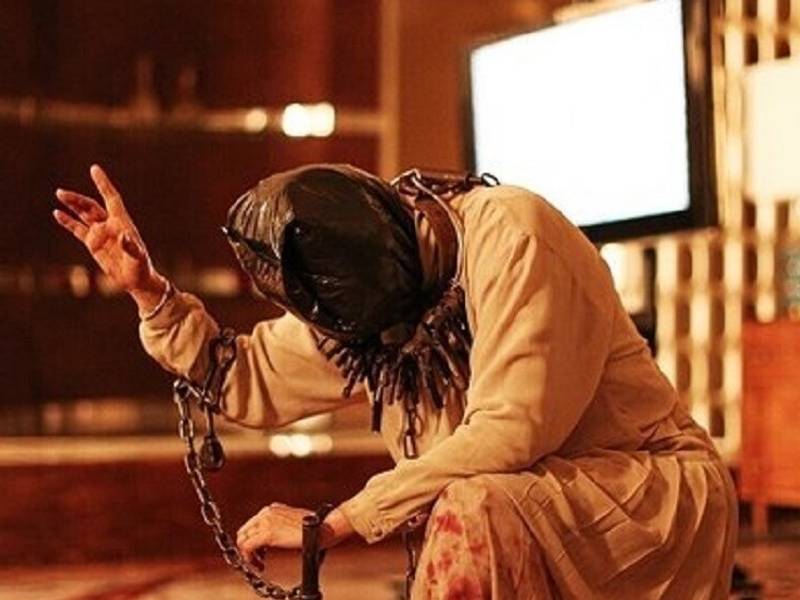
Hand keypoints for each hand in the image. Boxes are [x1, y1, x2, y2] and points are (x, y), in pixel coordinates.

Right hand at [52, 164, 165, 311]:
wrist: (136, 280)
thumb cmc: (141, 267)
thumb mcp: (138, 258)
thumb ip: (131, 247)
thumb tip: (124, 236)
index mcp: (122, 222)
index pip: (111, 198)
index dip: (103, 184)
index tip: (94, 169)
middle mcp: (110, 224)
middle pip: (91, 206)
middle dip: (77, 199)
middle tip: (61, 192)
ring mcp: (101, 233)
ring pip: (84, 214)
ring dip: (72, 205)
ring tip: (59, 195)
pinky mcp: (93, 244)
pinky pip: (78, 230)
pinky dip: (68, 222)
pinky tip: (58, 213)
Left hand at [236, 503, 354, 567]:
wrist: (322, 529)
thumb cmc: (313, 528)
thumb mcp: (292, 521)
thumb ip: (280, 525)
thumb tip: (272, 537)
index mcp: (271, 509)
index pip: (251, 525)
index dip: (252, 541)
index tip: (260, 553)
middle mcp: (266, 512)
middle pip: (244, 532)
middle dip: (248, 548)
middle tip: (259, 560)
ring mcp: (266, 521)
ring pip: (243, 540)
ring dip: (249, 554)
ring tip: (260, 564)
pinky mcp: (268, 533)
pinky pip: (247, 546)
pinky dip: (249, 558)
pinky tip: (260, 564)